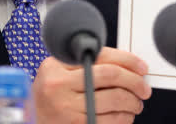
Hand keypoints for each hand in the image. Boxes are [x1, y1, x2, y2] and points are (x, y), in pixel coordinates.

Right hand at [33, 47, 151, 123]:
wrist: (31, 119)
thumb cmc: (48, 93)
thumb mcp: (57, 69)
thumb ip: (83, 62)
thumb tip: (123, 64)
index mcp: (58, 67)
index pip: (101, 57)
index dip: (128, 61)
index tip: (141, 67)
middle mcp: (61, 87)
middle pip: (112, 77)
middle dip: (135, 82)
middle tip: (143, 87)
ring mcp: (68, 111)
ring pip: (115, 102)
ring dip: (132, 103)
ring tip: (135, 103)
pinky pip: (110, 123)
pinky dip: (123, 119)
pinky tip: (124, 115)